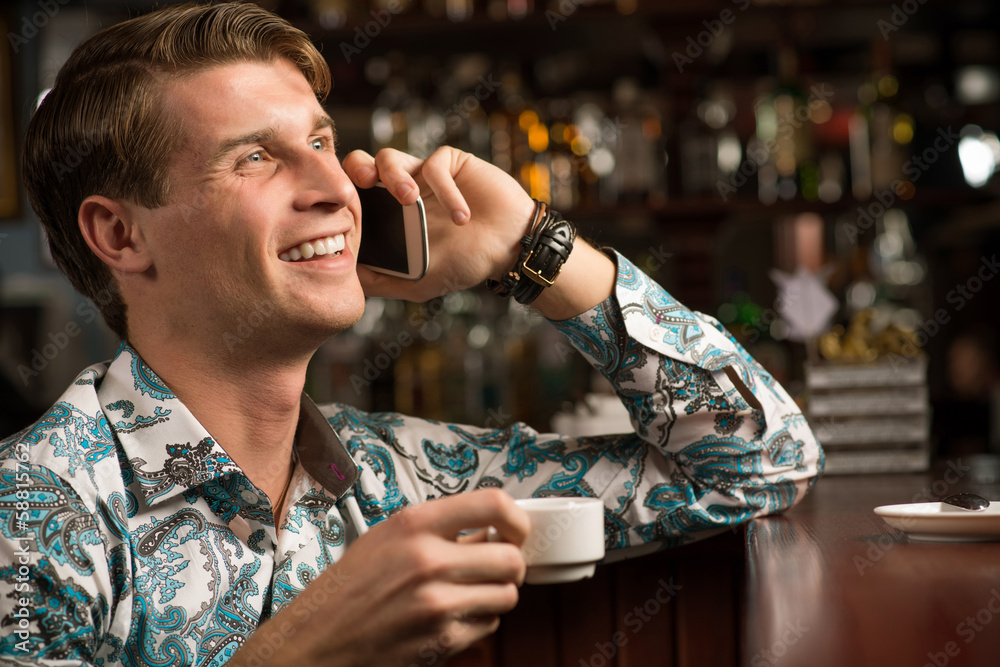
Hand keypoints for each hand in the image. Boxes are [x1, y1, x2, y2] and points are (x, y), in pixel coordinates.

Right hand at [227, 489, 529, 666]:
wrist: (317, 640)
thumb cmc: (350, 587)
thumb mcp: (387, 538)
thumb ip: (438, 528)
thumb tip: (493, 530)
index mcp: (415, 524)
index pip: (493, 505)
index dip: (517, 518)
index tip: (516, 529)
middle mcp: (429, 560)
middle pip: (512, 558)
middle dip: (510, 565)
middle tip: (494, 567)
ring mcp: (437, 603)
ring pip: (507, 595)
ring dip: (495, 594)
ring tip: (468, 593)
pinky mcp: (442, 641)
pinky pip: (489, 626)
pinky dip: (479, 622)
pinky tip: (451, 616)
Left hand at [342, 146, 534, 301]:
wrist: (509, 250)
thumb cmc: (467, 264)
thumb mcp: (418, 282)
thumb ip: (383, 283)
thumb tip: (347, 280)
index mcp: (388, 215)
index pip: (354, 195)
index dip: (344, 197)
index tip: (347, 213)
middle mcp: (401, 190)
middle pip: (362, 163)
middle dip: (356, 169)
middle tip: (363, 185)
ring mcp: (423, 174)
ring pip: (390, 157)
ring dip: (395, 177)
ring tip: (411, 200)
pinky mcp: (450, 163)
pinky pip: (434, 164)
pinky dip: (444, 190)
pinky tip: (461, 216)